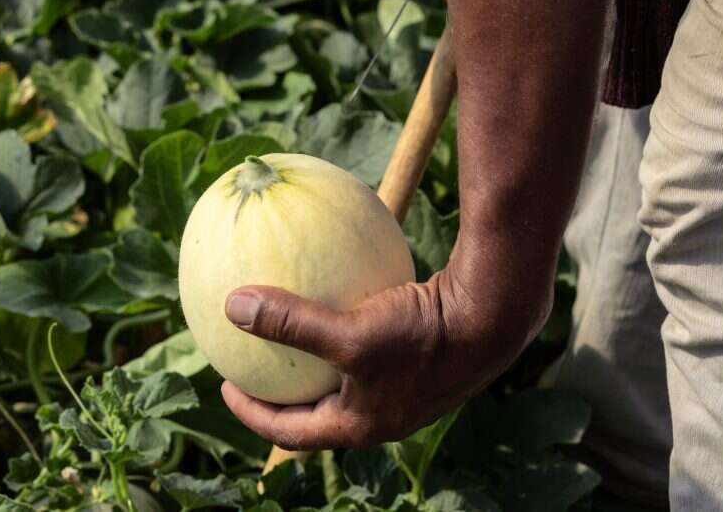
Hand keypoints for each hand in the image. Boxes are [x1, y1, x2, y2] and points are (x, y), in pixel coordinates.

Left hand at [220, 261, 549, 450]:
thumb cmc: (423, 335)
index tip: (227, 386)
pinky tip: (339, 288)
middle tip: (252, 366)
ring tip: (290, 332)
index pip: (294, 433)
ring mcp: (405, 384)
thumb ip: (291, 322)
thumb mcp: (349, 333)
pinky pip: (371, 343)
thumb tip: (233, 307)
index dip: (255, 416)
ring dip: (317, 361)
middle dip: (284, 392)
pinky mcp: (421, 353)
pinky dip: (347, 325)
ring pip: (347, 377)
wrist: (495, 317)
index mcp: (363, 424)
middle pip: (319, 411)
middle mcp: (384, 412)